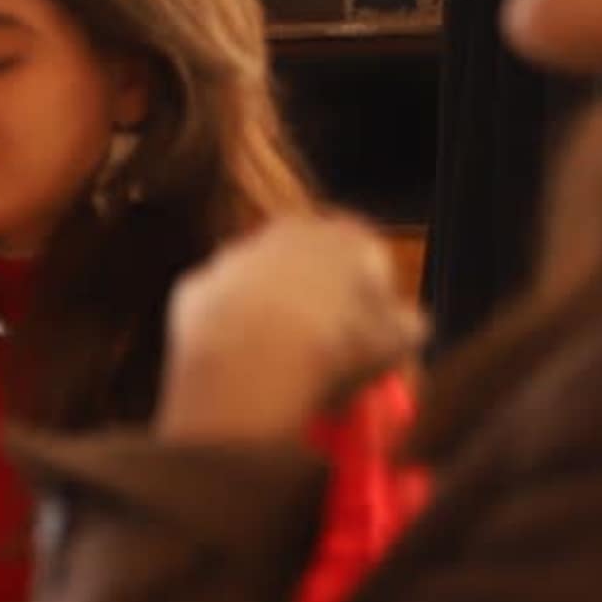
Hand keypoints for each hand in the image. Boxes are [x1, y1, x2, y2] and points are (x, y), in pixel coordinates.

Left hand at [159, 212, 425, 445]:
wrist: (251, 366)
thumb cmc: (337, 349)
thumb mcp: (402, 341)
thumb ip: (407, 322)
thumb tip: (404, 324)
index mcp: (347, 235)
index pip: (369, 259)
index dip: (373, 301)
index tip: (372, 338)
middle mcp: (286, 232)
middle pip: (310, 268)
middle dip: (319, 304)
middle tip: (328, 354)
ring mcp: (234, 256)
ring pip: (262, 288)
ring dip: (272, 318)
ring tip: (285, 369)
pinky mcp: (194, 286)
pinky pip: (219, 312)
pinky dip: (229, 335)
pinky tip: (242, 367)